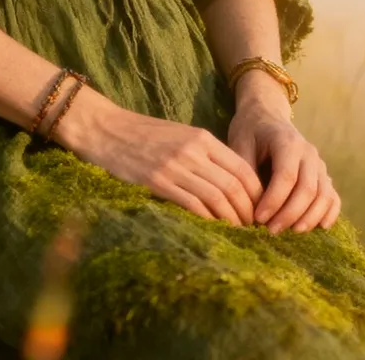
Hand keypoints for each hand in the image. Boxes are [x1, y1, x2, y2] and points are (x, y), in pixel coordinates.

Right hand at [54, 94, 264, 225]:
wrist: (104, 129)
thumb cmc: (141, 134)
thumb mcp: (178, 135)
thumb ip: (203, 154)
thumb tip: (228, 182)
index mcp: (201, 138)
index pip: (242, 169)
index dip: (257, 194)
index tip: (260, 211)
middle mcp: (193, 151)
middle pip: (235, 186)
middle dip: (249, 212)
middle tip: (253, 230)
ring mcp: (175, 166)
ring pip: (218, 198)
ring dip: (232, 220)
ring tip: (237, 234)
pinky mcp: (158, 181)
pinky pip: (193, 205)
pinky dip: (208, 221)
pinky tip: (212, 231)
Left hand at [226, 99, 341, 233]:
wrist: (266, 115)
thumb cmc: (249, 131)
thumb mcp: (239, 144)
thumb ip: (245, 172)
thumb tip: (248, 206)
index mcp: (287, 142)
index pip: (286, 176)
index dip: (273, 201)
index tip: (258, 218)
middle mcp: (309, 153)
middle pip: (308, 189)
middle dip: (289, 214)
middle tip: (270, 231)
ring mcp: (320, 164)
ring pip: (323, 196)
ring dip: (308, 218)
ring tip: (289, 232)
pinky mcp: (324, 175)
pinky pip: (333, 197)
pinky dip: (329, 214)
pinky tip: (318, 228)